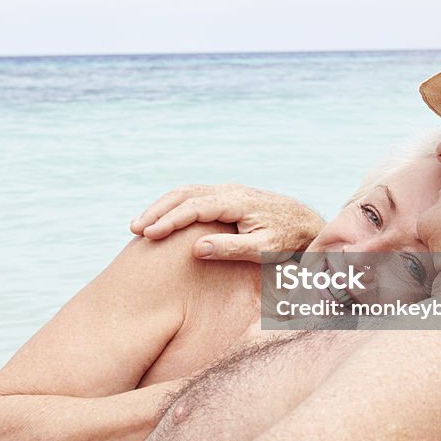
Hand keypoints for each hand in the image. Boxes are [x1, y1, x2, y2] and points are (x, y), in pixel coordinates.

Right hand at [130, 183, 324, 262]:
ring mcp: (227, 191)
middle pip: (184, 193)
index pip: (195, 205)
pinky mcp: (226, 196)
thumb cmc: (286, 240)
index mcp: (237, 201)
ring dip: (162, 206)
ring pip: (186, 191)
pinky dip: (173, 206)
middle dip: (158, 210)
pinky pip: (193, 196)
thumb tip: (197, 248)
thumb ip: (231, 249)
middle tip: (134, 228)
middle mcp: (229, 190)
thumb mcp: (263, 249)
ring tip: (140, 225)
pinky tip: (160, 221)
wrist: (305, 224)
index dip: (170, 219)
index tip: (149, 234)